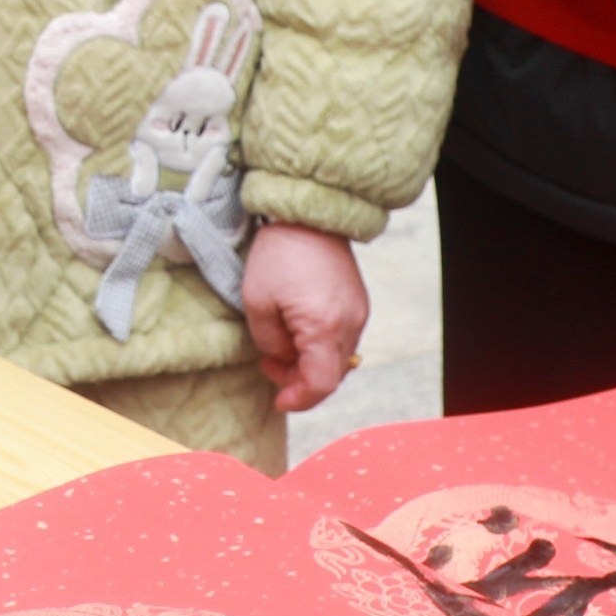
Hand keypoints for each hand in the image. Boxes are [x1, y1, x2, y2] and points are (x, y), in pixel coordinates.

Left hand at [241, 223, 368, 412]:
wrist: (309, 215)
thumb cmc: (279, 255)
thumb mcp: (257, 303)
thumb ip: (270, 343)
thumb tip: (283, 359)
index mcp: (324, 326)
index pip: (321, 384)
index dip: (299, 399)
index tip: (279, 400)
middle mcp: (350, 324)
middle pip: (332, 376)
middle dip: (300, 381)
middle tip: (269, 367)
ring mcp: (358, 313)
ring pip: (338, 359)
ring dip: (310, 364)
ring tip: (279, 349)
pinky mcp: (358, 303)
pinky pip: (342, 339)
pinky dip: (321, 347)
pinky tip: (298, 334)